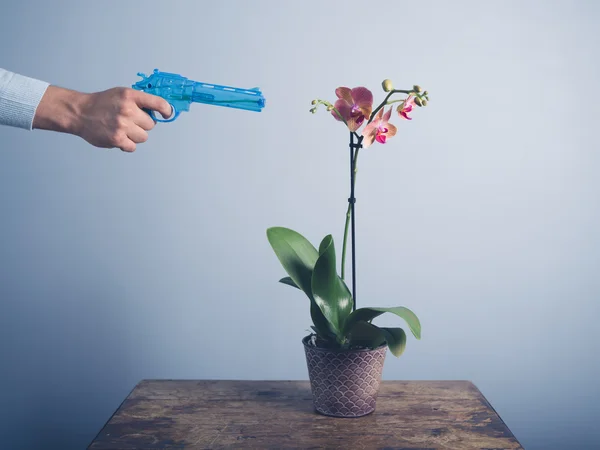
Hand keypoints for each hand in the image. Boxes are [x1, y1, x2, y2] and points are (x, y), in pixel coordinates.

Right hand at [33, 86, 172, 151]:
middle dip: (143, 124)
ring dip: (135, 136)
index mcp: (130, 96)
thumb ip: (139, 101)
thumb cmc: (102, 103)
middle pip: (151, 124)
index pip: (158, 103)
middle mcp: (127, 110)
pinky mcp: (117, 139)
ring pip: (143, 137)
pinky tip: (119, 137)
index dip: (166, 110)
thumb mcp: (121, 94)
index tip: (167, 114)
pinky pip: (133, 147)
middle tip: (130, 121)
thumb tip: (159, 111)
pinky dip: (127, 144)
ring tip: (123, 129)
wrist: (79, 112)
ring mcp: (122, 125)